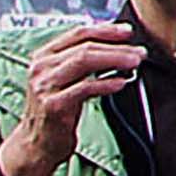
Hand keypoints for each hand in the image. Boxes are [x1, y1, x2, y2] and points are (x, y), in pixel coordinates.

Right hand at [0, 23, 142, 175]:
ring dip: (114, 59)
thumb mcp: (64, 80)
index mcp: (44, 55)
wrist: (37, 144)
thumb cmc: (56, 112)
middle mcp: (42, 67)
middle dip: (116, 46)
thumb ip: (81, 62)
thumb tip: (116, 47)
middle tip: (139, 51)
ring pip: (84, 61)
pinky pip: (84, 88)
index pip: (78, 33)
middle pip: (84, 47)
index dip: (106, 30)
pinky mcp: (54, 105)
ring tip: (134, 62)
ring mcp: (45, 85)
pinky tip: (121, 82)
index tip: (128, 32)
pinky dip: (105, 83)